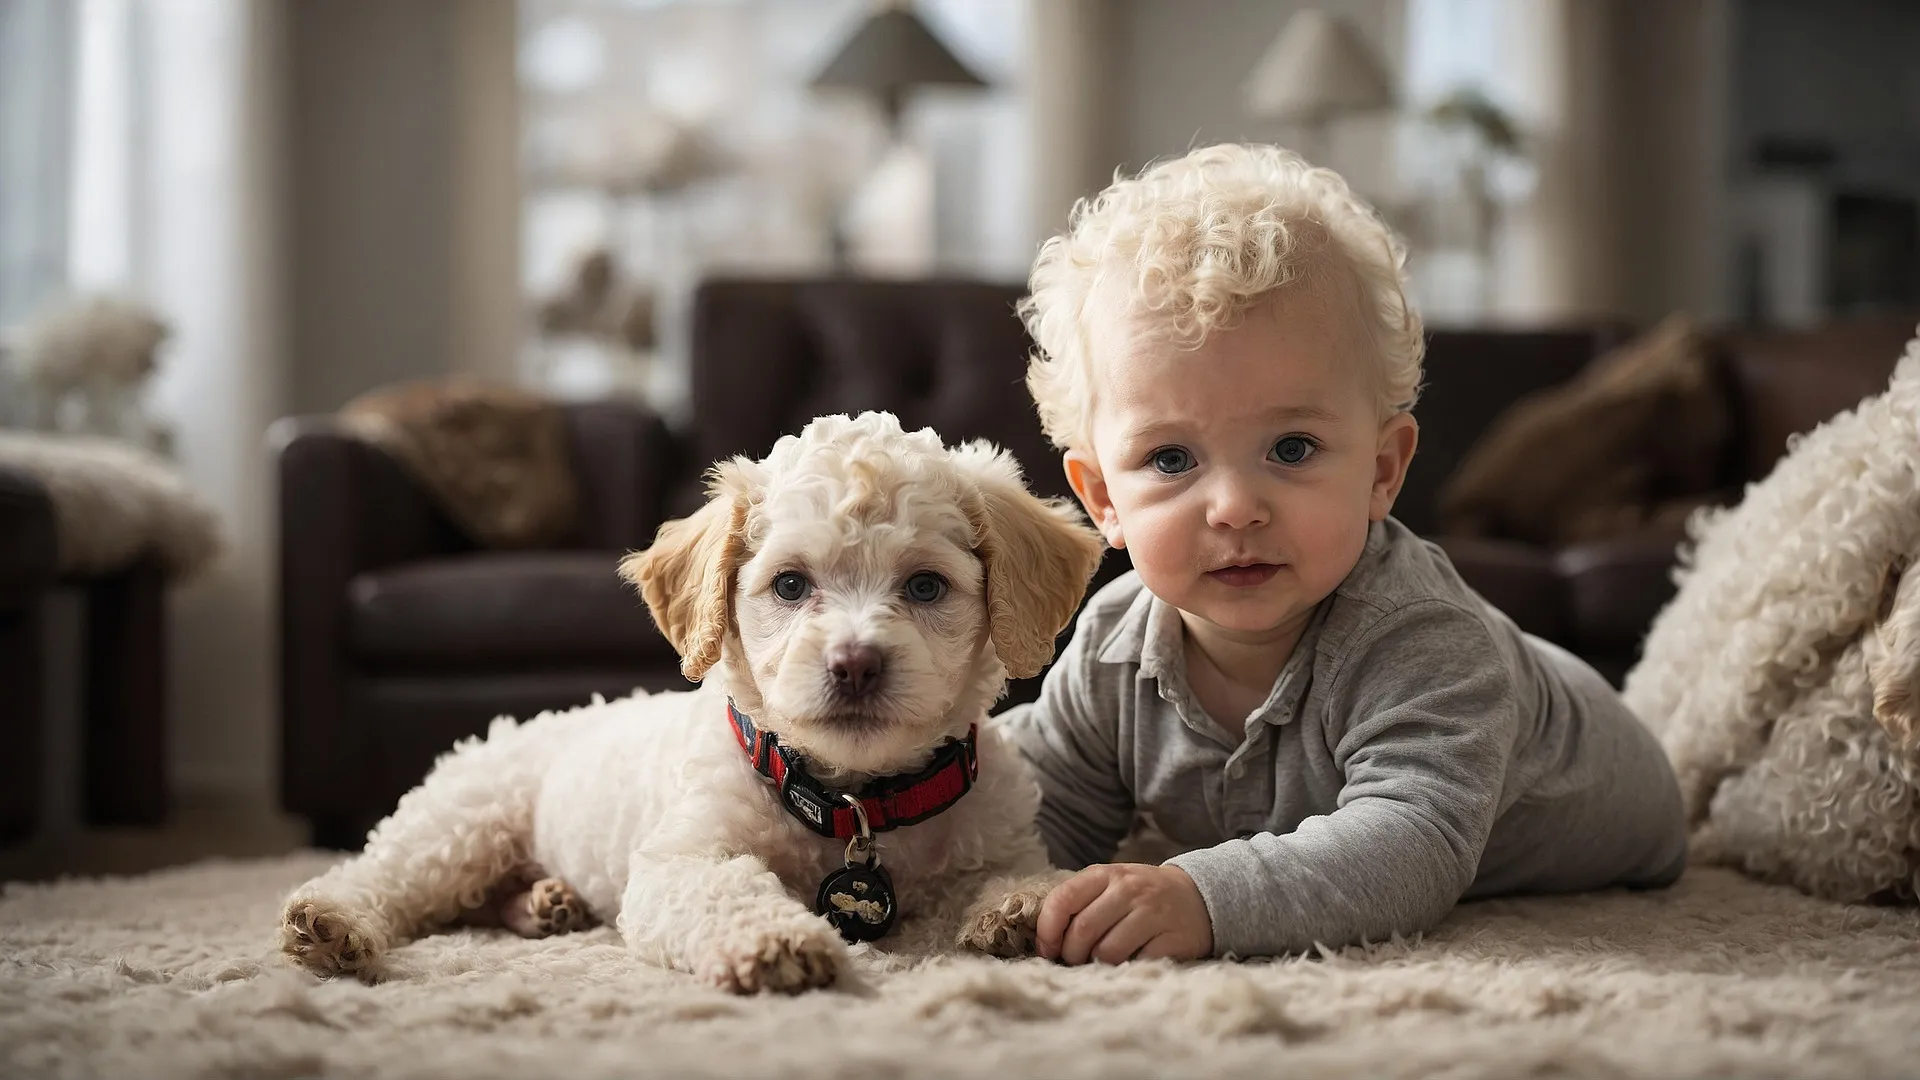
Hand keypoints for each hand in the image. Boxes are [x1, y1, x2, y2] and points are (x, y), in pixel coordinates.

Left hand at [1035, 863, 1212, 964]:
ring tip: (1102, 961)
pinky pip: (1137, 963)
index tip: (1048, 949)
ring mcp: (1153, 914)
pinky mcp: (1173, 939)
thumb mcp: (1109, 886)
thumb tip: (1046, 942)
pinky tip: (1129, 962)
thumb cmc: (1140, 897)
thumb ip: (1078, 903)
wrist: (1197, 897)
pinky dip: (1127, 969)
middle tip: (1077, 960)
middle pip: (1082, 931)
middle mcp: (1129, 890)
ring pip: (1107, 952)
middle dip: (1071, 954)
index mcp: (1106, 875)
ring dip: (1097, 965)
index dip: (1048, 930)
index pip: (1063, 900)